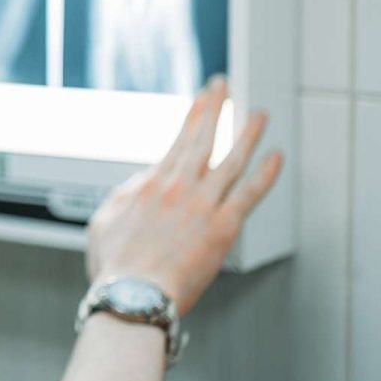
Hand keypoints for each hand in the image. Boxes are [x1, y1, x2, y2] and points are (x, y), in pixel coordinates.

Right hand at [84, 77, 283, 316]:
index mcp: (151, 183)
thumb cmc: (116, 266)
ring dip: (247, 132)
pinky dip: (265, 174)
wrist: (133, 295)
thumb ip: (124, 195)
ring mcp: (203, 205)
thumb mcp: (104, 220)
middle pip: (204, 137)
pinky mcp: (223, 228)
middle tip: (226, 85)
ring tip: (260, 113)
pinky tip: (276, 157)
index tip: (205, 95)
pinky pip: (249, 194)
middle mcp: (180, 186)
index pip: (179, 138)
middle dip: (217, 107)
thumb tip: (140, 182)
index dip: (195, 113)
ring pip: (231, 159)